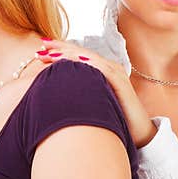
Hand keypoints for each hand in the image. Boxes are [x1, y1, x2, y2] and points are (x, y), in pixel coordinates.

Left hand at [38, 39, 156, 147]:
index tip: (39, 51)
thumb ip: (77, 95)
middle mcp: (108, 68)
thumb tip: (52, 96)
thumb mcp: (91, 104)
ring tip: (51, 53)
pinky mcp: (120, 82)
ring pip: (89, 58)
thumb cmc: (113, 120)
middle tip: (41, 45)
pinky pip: (102, 69)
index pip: (77, 57)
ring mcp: (115, 74)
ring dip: (69, 54)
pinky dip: (87, 63)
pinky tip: (74, 61)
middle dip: (60, 48)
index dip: (59, 51)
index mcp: (100, 71)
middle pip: (81, 53)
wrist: (138, 133)